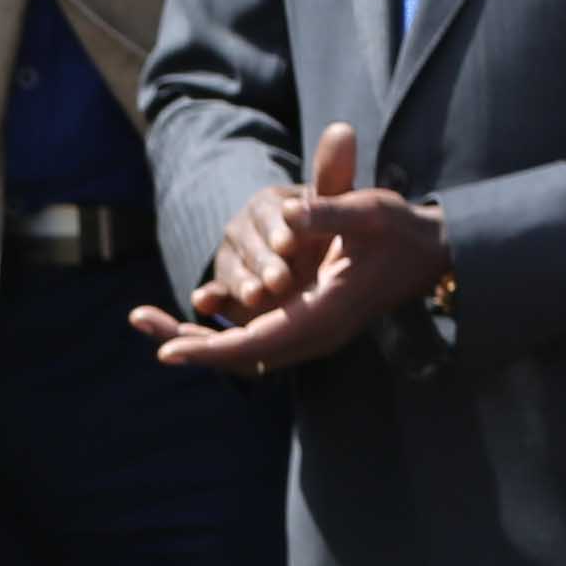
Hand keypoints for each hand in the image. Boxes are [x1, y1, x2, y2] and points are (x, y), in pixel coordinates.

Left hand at [133, 122, 422, 372]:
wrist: (428, 251)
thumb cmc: (399, 230)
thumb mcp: (369, 211)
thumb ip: (329, 210)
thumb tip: (287, 212)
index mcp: (324, 317)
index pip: (256, 345)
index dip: (210, 349)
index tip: (167, 352)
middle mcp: (311, 335)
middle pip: (237, 356)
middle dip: (186, 343)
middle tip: (137, 319)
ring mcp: (305, 332)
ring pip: (239, 350)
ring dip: (194, 337)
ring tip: (143, 316)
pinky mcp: (301, 321)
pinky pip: (250, 336)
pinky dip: (216, 328)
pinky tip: (190, 307)